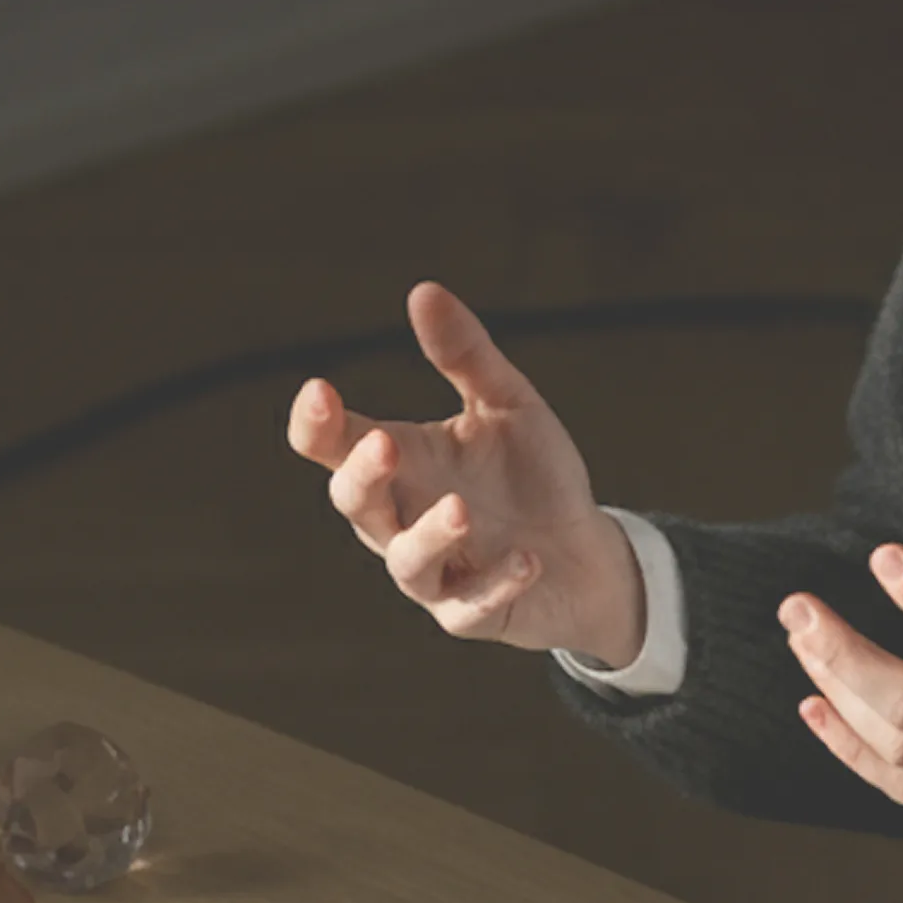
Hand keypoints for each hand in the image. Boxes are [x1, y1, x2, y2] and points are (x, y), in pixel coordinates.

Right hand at [287, 283, 644, 664]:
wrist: (585, 551)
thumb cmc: (533, 476)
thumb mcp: (508, 405)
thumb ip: (467, 356)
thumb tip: (424, 290)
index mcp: (401, 463)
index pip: (334, 445)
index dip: (317, 424)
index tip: (318, 390)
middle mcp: (402, 519)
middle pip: (355, 504)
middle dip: (362, 476)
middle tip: (383, 442)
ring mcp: (435, 572)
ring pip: (406, 563)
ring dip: (429, 535)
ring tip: (462, 509)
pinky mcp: (473, 612)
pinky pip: (470, 605)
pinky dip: (494, 582)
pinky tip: (525, 558)